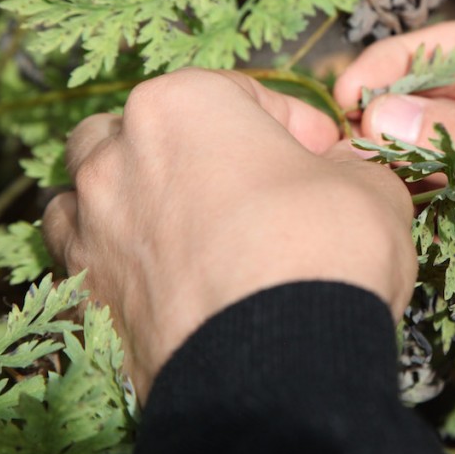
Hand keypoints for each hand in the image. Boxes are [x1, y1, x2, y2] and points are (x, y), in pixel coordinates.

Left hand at [43, 68, 416, 401]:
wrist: (280, 360)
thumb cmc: (322, 249)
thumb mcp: (369, 185)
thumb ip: (347, 165)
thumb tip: (338, 172)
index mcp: (183, 104)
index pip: (240, 93)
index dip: (292, 123)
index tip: (323, 152)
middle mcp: (119, 155)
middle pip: (147, 129)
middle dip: (194, 148)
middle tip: (250, 181)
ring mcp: (92, 226)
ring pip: (95, 189)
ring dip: (136, 196)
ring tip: (190, 226)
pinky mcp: (85, 297)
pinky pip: (87, 260)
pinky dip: (118, 258)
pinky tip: (162, 275)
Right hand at [335, 21, 454, 453]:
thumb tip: (384, 113)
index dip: (401, 63)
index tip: (346, 95)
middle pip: (445, 105)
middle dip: (391, 119)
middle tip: (338, 149)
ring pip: (443, 167)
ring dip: (402, 175)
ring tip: (356, 190)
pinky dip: (426, 224)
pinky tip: (395, 229)